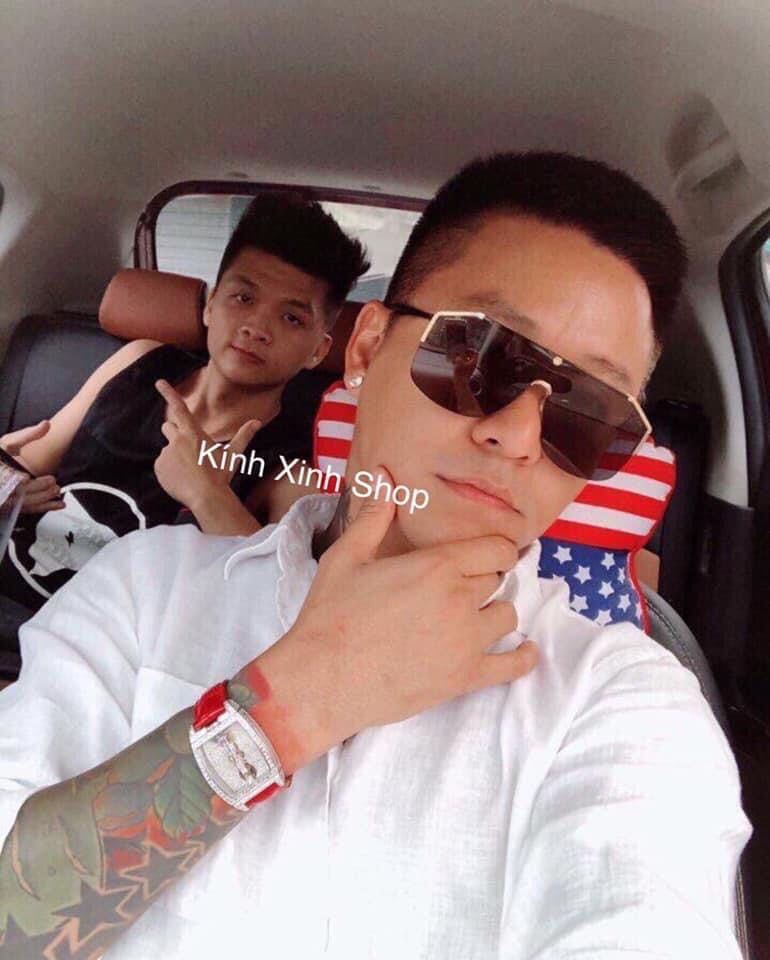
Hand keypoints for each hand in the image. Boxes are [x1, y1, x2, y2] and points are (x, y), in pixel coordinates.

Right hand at [1, 421, 64, 513]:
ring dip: (45, 502)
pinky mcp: (11, 506)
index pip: (21, 484)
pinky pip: (27, 510)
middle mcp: (5, 489)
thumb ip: (29, 435)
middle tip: (55, 485)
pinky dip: (43, 508)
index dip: (37, 484)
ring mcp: (7, 500)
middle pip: (25, 496)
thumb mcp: (9, 443)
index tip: (50, 479)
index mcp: (4, 474)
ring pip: (27, 506)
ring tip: (57, 493)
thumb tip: (46, 424)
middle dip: (43, 492)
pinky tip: (56, 505)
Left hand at [153, 379, 260, 509]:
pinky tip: (181, 479)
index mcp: (194, 433)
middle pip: (168, 427)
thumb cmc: (221, 475)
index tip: (159, 382)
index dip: (168, 393)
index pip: (179, 408)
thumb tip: (257, 422)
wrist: (206, 498)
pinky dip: (169, 470)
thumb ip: (244, 436)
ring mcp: (166, 454)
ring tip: (189, 471)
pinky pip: (161, 465)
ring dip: (174, 456)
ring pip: (167, 449)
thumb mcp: (233, 455)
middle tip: (188, 450)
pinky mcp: (159, 467)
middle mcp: (177, 440)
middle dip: (174, 433)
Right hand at [240, 467, 537, 772]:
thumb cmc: (330, 616)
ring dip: (494, 611)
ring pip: (506, 616)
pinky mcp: (463, 678)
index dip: (494, 548)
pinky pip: (511, 666)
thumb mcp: (347, 556)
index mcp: (437, 566)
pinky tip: (526, 650)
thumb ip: (373, 514)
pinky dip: (522, 657)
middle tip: (462, 583)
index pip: (495, 548)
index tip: (484, 552)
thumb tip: (383, 474)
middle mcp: (460, 600)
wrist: (321, 680)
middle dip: (482, 578)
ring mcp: (466, 642)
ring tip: (476, 612)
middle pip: (496, 579)